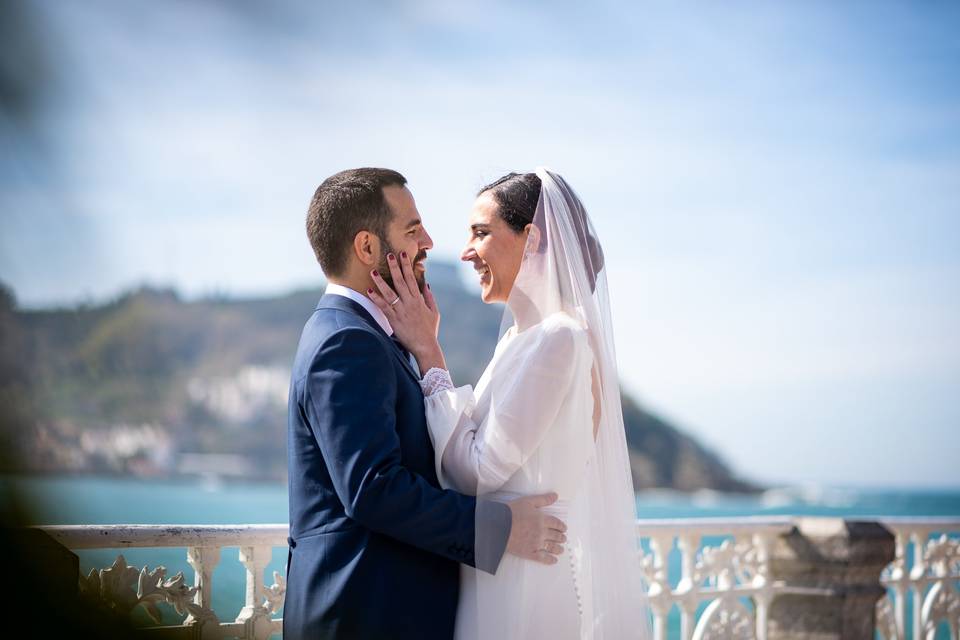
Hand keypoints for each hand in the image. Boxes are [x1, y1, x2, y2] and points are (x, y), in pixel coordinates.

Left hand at [368, 252, 445, 371]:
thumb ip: (429, 297)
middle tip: (388, 254)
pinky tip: (369, 291)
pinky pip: (384, 307)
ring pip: (389, 293)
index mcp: (419, 299)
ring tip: (373, 272)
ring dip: (381, 282)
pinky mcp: (394, 320)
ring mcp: (401, 311)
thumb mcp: (434, 312)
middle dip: (394, 267)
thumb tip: (426, 284)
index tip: (402, 254)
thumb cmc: (430, 330)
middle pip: (400, 281)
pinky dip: (376, 299)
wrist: (426, 346)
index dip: (406, 265)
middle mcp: (410, 302)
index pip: (412, 278)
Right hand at [505, 493, 567, 564]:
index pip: (556, 523)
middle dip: (561, 537)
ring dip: (558, 548)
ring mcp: (536, 544)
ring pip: (552, 547)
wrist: (498, 526)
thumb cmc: (511, 512)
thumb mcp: (528, 501)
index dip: (562, 526)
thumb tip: (555, 496)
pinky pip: (543, 558)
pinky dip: (550, 560)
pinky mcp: (529, 553)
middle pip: (556, 536)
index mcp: (542, 520)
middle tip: (563, 538)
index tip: (564, 528)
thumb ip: (543, 499)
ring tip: (561, 549)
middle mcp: (541, 532)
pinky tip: (554, 560)